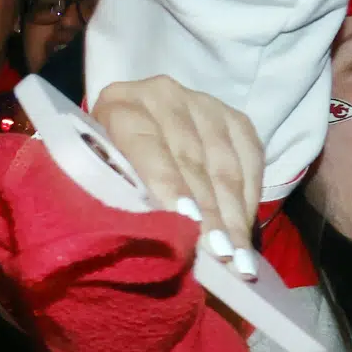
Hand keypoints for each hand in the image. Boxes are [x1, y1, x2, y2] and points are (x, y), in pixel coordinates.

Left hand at [90, 74, 263, 263]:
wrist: (133, 127)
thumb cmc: (108, 163)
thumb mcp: (101, 175)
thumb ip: (119, 195)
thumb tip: (152, 241)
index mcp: (119, 105)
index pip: (145, 144)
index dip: (167, 183)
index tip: (189, 220)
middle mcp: (162, 96)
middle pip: (191, 159)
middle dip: (208, 212)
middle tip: (220, 254)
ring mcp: (202, 103)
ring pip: (224, 163)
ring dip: (233, 214)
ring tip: (238, 256)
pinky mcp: (233, 116)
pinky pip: (250, 159)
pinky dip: (250, 198)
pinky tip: (247, 232)